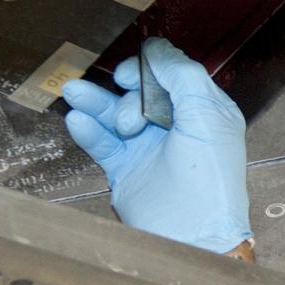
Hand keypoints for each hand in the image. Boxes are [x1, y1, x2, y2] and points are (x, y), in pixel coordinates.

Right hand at [61, 37, 252, 253]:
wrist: (192, 235)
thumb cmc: (210, 180)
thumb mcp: (206, 116)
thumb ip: (182, 76)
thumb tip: (158, 49)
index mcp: (203, 111)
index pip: (170, 75)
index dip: (148, 71)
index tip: (131, 77)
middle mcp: (177, 127)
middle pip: (139, 91)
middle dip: (126, 97)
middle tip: (128, 121)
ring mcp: (150, 148)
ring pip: (115, 113)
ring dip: (95, 102)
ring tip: (74, 93)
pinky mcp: (128, 169)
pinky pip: (102, 141)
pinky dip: (89, 129)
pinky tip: (78, 121)